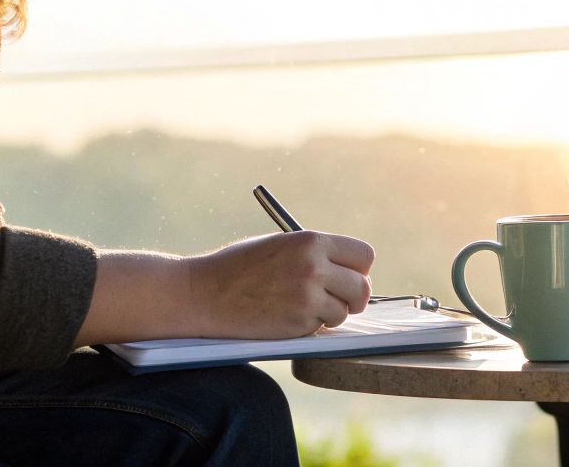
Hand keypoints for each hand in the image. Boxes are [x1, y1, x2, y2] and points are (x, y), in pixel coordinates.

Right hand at [184, 231, 374, 338]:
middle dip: (354, 296)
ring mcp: (307, 298)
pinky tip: (285, 316)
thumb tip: (349, 269)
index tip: (351, 276)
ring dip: (329, 314)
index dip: (358, 269)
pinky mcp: (298, 324)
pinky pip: (320, 327)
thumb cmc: (239, 267)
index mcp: (311, 241)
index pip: (364, 255)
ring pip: (344, 312)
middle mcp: (314, 267)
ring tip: (302, 307)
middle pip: (362, 287)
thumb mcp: (281, 245)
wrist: (204, 293)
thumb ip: (315, 254)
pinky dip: (309, 326)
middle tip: (340, 300)